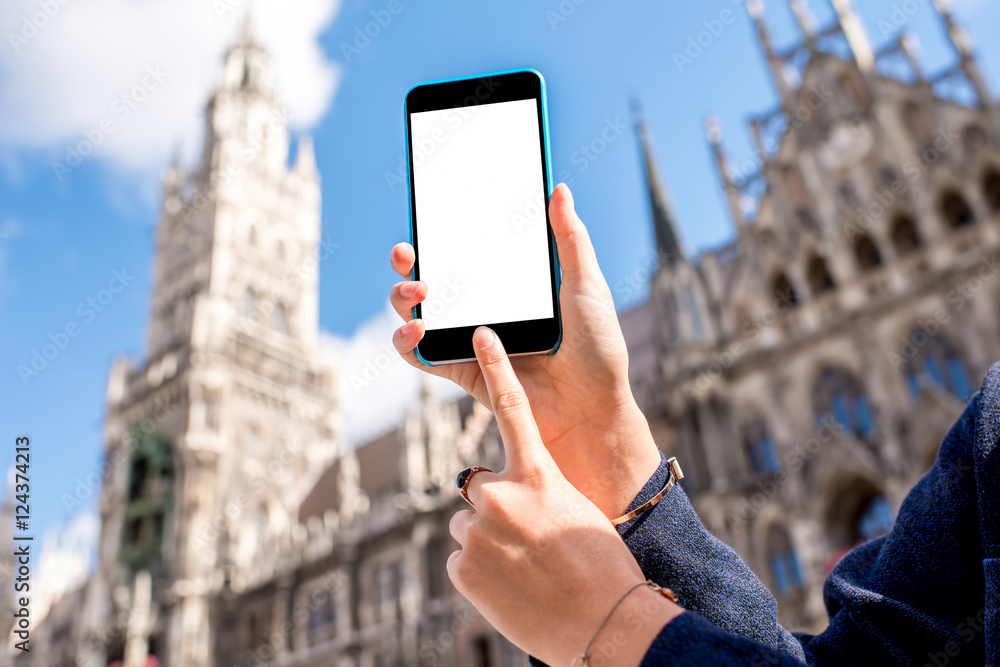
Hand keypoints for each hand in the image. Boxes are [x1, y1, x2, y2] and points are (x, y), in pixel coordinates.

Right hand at [390, 184, 660, 517]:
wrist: (593, 411)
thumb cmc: (599, 351)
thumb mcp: (586, 286)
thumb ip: (569, 239)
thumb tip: (558, 188)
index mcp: (511, 287)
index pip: (468, 252)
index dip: (442, 233)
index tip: (428, 212)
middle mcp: (485, 311)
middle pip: (434, 279)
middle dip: (410, 262)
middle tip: (408, 252)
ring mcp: (471, 342)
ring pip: (419, 314)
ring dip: (403, 299)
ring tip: (418, 291)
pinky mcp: (464, 373)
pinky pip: (423, 357)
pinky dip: (408, 343)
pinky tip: (417, 330)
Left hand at [448, 328, 681, 665]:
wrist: (602, 624)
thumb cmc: (602, 565)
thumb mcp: (575, 512)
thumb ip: (541, 493)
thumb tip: (517, 496)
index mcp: (537, 475)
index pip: (511, 409)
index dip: (496, 367)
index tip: (481, 332)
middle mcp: (500, 495)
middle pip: (479, 484)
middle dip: (494, 504)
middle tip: (527, 537)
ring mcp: (477, 531)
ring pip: (471, 525)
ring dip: (490, 541)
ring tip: (526, 568)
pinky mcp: (461, 567)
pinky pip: (464, 560)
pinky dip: (481, 571)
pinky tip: (511, 586)